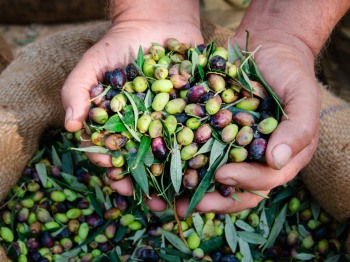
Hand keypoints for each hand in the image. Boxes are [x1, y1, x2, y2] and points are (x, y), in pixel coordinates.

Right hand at [62, 14, 202, 210]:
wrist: (155, 23)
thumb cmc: (118, 45)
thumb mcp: (92, 64)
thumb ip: (77, 91)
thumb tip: (69, 125)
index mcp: (118, 125)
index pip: (115, 155)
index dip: (116, 172)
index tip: (122, 185)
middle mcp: (144, 129)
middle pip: (146, 162)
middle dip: (151, 184)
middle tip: (159, 206)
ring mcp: (170, 122)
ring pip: (174, 154)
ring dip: (179, 176)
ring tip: (186, 196)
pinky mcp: (191, 111)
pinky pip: (198, 132)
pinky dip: (204, 149)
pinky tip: (210, 166)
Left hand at [175, 32, 319, 216]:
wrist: (267, 45)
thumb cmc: (290, 71)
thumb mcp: (302, 96)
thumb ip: (298, 128)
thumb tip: (277, 161)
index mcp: (277, 157)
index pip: (263, 180)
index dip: (243, 182)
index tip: (222, 175)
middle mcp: (250, 157)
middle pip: (231, 188)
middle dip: (208, 199)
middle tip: (183, 205)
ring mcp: (226, 145)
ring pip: (206, 173)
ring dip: (184, 187)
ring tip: (158, 198)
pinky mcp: (208, 130)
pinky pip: (191, 147)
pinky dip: (174, 157)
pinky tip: (154, 163)